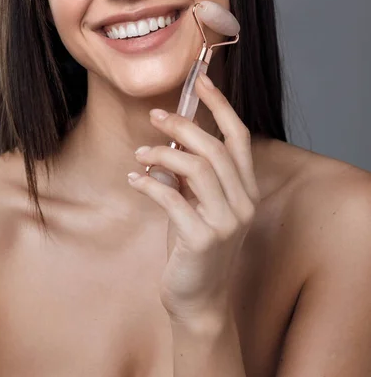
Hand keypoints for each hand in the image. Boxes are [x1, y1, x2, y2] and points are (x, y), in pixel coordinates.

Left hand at [128, 72, 260, 325]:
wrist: (199, 300)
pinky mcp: (202, 240)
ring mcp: (225, 222)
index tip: (202, 80)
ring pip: (196, 167)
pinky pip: (172, 198)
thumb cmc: (195, 245)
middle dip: (183, 125)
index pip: (239, 137)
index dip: (221, 105)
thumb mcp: (199, 204)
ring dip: (163, 154)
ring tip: (140, 155)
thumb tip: (170, 137)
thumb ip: (193, 174)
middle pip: (215, 148)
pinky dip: (149, 183)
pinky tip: (134, 180)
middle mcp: (243, 203)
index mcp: (246, 190)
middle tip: (155, 116)